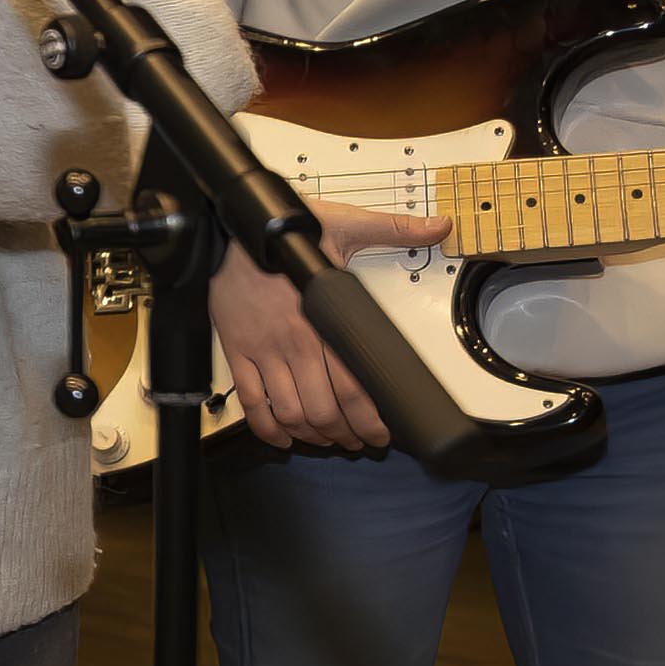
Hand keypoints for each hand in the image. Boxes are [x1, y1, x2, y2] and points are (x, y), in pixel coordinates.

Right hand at [209, 205, 452, 450]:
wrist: (227, 230)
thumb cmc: (283, 231)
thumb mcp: (345, 223)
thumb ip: (394, 228)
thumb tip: (437, 226)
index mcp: (324, 318)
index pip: (353, 386)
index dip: (369, 419)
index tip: (381, 433)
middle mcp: (295, 341)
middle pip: (322, 410)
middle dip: (343, 435)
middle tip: (357, 441)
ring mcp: (264, 351)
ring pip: (289, 412)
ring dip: (310, 435)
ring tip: (326, 440)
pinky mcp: (238, 352)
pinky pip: (251, 402)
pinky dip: (267, 429)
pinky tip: (282, 435)